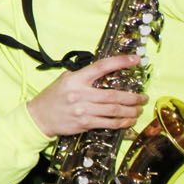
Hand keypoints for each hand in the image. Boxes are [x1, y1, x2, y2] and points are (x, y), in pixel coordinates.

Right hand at [26, 54, 146, 137]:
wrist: (39, 117)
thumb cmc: (54, 96)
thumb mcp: (65, 79)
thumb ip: (83, 75)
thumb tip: (104, 70)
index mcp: (76, 79)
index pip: (101, 67)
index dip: (120, 62)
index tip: (136, 59)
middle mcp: (80, 94)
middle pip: (114, 95)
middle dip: (133, 97)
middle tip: (143, 98)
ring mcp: (83, 110)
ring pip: (114, 110)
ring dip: (131, 111)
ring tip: (139, 110)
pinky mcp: (84, 123)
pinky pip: (108, 123)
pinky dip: (122, 122)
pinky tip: (129, 121)